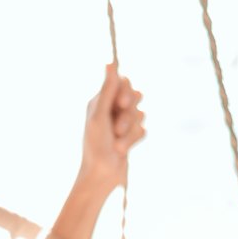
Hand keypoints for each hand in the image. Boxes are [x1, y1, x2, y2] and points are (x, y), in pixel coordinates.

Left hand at [78, 62, 145, 196]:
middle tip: (116, 128)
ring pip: (140, 114)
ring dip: (129, 131)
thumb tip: (110, 63)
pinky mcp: (131, 136)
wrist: (101, 175)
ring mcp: (122, 122)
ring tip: (116, 143)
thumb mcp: (99, 116)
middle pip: (134, 96)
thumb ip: (107, 90)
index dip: (126, 91)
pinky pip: (142, 129)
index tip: (122, 103)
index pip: (122, 81)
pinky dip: (133, 140)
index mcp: (100, 101)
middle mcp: (112, 109)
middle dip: (128, 114)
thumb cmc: (94, 146)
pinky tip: (122, 150)